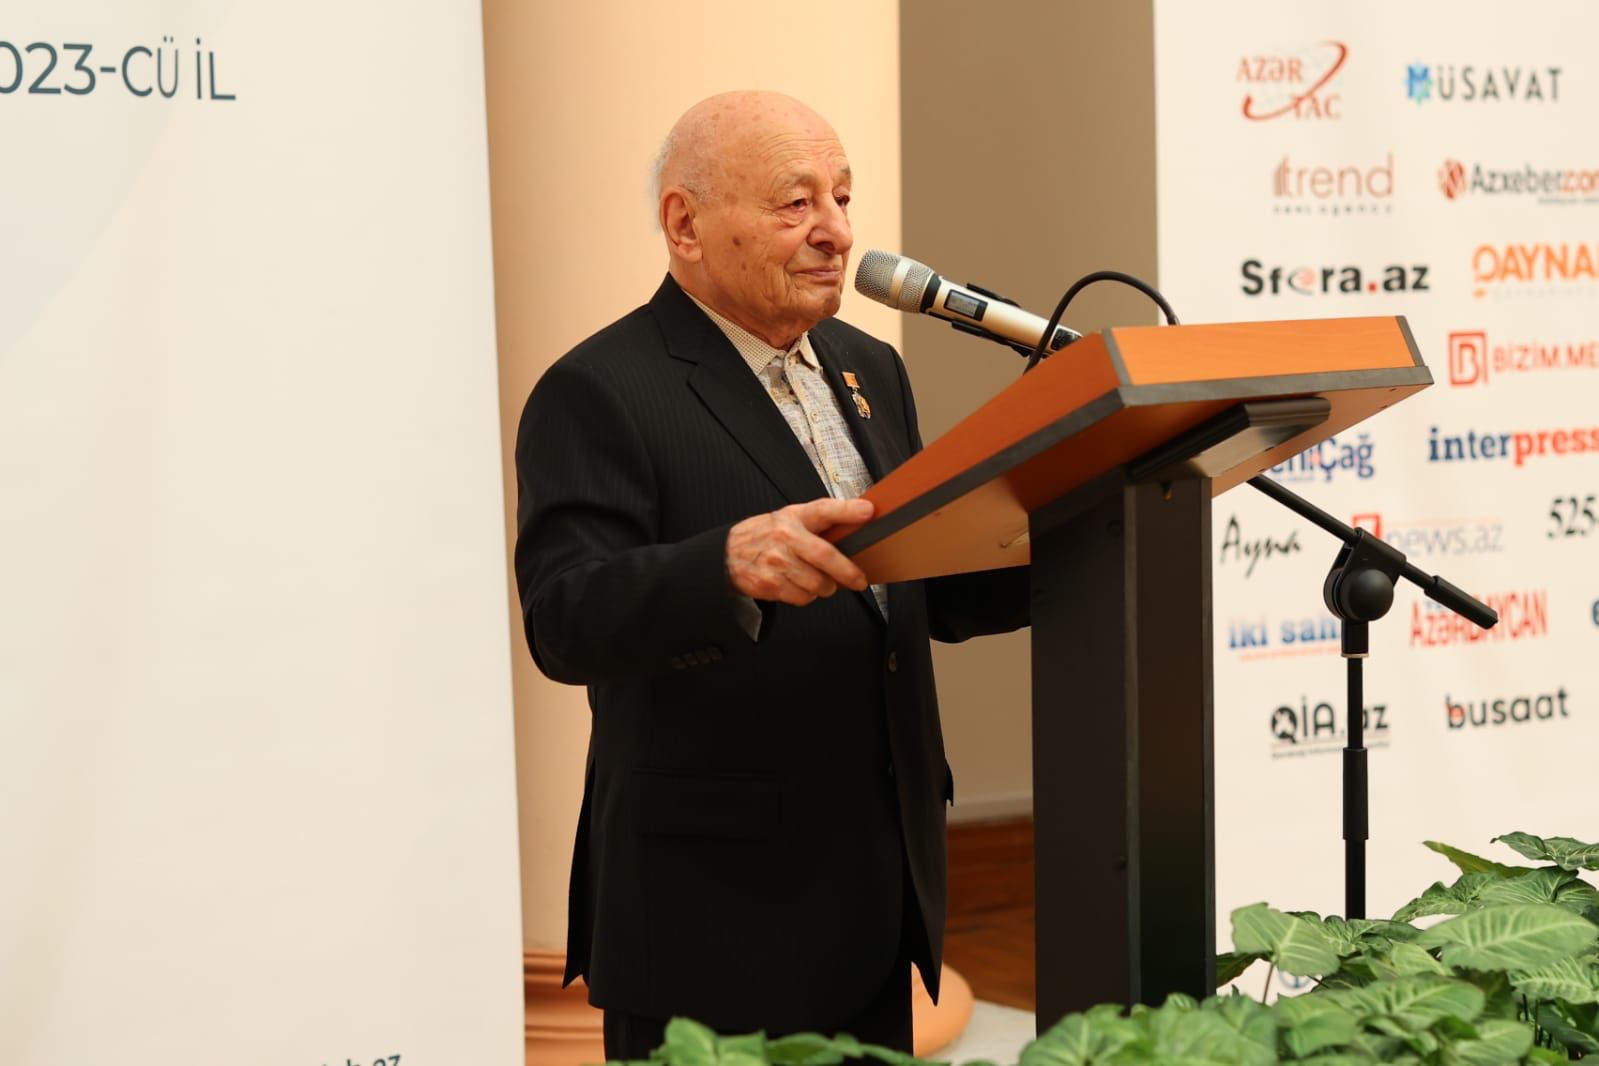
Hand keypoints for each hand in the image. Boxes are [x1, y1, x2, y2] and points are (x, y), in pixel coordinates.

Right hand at [726, 497, 874, 605]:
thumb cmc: (766, 535)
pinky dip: (806, 596)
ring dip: (825, 587)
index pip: (823, 510)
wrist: (728, 553)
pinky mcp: (769, 584)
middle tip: (857, 579)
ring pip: (817, 584)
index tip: (867, 512)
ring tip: (818, 580)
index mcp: (794, 518)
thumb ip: (821, 519)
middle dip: (848, 572)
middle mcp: (785, 538)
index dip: (847, 510)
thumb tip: (859, 519)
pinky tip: (799, 585)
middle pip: (825, 556)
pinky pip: (802, 598)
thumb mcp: (791, 517)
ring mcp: (776, 562)